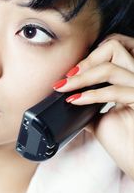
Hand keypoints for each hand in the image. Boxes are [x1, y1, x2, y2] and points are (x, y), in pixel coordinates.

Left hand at [53, 33, 133, 179]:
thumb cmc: (125, 144)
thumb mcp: (100, 119)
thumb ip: (88, 104)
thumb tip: (68, 97)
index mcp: (129, 80)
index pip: (112, 52)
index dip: (88, 59)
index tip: (68, 75)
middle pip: (113, 48)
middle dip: (86, 61)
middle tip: (67, 78)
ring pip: (109, 68)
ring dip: (81, 78)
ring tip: (64, 88)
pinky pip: (114, 90)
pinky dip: (90, 95)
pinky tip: (75, 100)